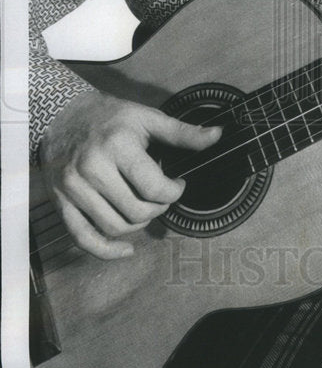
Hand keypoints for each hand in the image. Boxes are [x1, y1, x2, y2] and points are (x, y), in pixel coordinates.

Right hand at [40, 90, 221, 258]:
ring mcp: (73, 188)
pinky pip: (83, 238)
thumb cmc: (109, 116)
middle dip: (158, 208)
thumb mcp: (147, 117)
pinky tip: (126, 249)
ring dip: (138, 226)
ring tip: (144, 208)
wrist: (62, 116)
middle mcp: (92, 168)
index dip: (174, 192)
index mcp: (117, 146)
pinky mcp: (60, 202)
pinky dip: (106, 251)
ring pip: (114, 227)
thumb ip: (182, 132)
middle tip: (161, 196)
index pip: (154, 188)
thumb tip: (216, 136)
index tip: (178, 185)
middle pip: (136, 211)